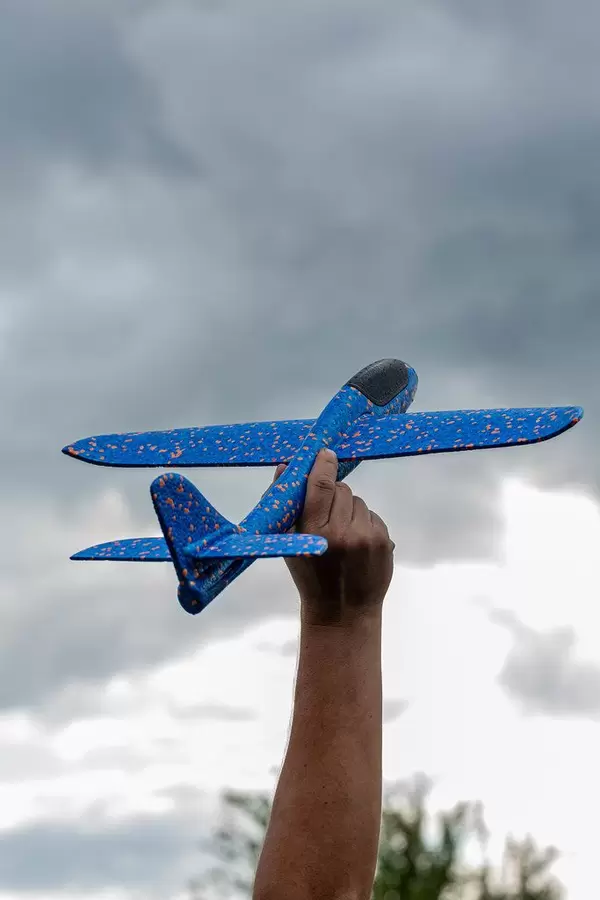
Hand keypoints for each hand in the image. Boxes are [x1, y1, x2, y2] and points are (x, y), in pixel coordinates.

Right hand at [271, 448, 394, 625]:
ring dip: (349, 510)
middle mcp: (342, 533)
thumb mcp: (290, 544)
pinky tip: (356, 543)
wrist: (342, 612)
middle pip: (341, 489)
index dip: (323, 464)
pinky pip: (373, 516)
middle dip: (333, 495)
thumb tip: (285, 467)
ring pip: (358, 501)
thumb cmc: (310, 577)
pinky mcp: (384, 542)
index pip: (321, 485)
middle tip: (327, 515)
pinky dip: (364, 523)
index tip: (325, 453)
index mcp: (314, 532)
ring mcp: (366, 537)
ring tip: (342, 535)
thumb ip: (286, 505)